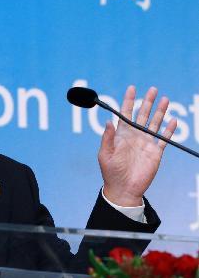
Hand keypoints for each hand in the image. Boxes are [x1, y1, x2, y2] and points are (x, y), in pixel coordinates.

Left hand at [99, 85, 177, 206]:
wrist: (123, 189)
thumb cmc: (111, 172)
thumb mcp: (105, 154)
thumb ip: (107, 138)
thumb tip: (108, 121)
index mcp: (121, 135)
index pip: (125, 113)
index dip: (128, 101)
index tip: (131, 88)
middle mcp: (134, 136)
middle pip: (142, 115)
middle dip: (147, 102)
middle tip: (153, 89)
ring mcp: (145, 143)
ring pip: (154, 123)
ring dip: (159, 112)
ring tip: (164, 99)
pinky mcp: (155, 153)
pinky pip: (163, 139)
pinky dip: (168, 130)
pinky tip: (173, 121)